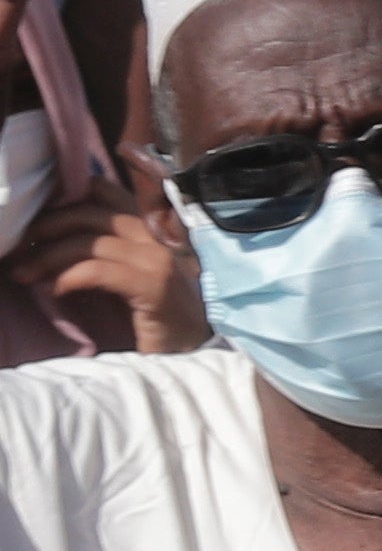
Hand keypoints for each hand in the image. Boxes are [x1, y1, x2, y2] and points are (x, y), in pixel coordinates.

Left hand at [11, 139, 189, 359]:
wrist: (191, 358)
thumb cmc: (154, 321)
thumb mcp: (125, 277)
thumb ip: (103, 252)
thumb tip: (52, 235)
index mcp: (150, 231)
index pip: (105, 192)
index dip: (67, 198)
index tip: (38, 219)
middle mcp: (158, 238)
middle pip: (91, 212)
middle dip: (47, 226)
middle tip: (20, 247)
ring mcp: (159, 261)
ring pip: (91, 240)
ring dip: (48, 255)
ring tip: (25, 273)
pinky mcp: (154, 287)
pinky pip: (99, 270)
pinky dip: (69, 277)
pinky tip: (55, 290)